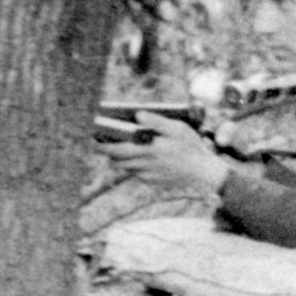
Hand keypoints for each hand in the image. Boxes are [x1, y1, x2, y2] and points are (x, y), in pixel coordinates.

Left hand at [102, 112, 228, 194]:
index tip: (92, 140)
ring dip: (120, 159)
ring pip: (126, 167)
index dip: (102, 146)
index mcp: (148, 150)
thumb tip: (138, 115)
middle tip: (101, 145)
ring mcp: (148, 174)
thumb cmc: (191, 147)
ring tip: (119, 150)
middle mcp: (144, 164)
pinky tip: (142, 158)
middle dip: (107, 152)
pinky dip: (135, 166)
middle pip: (117, 160)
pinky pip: (137, 173)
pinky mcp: (153, 181)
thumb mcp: (178, 128)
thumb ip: (156, 122)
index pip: (116, 149)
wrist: (203, 172)